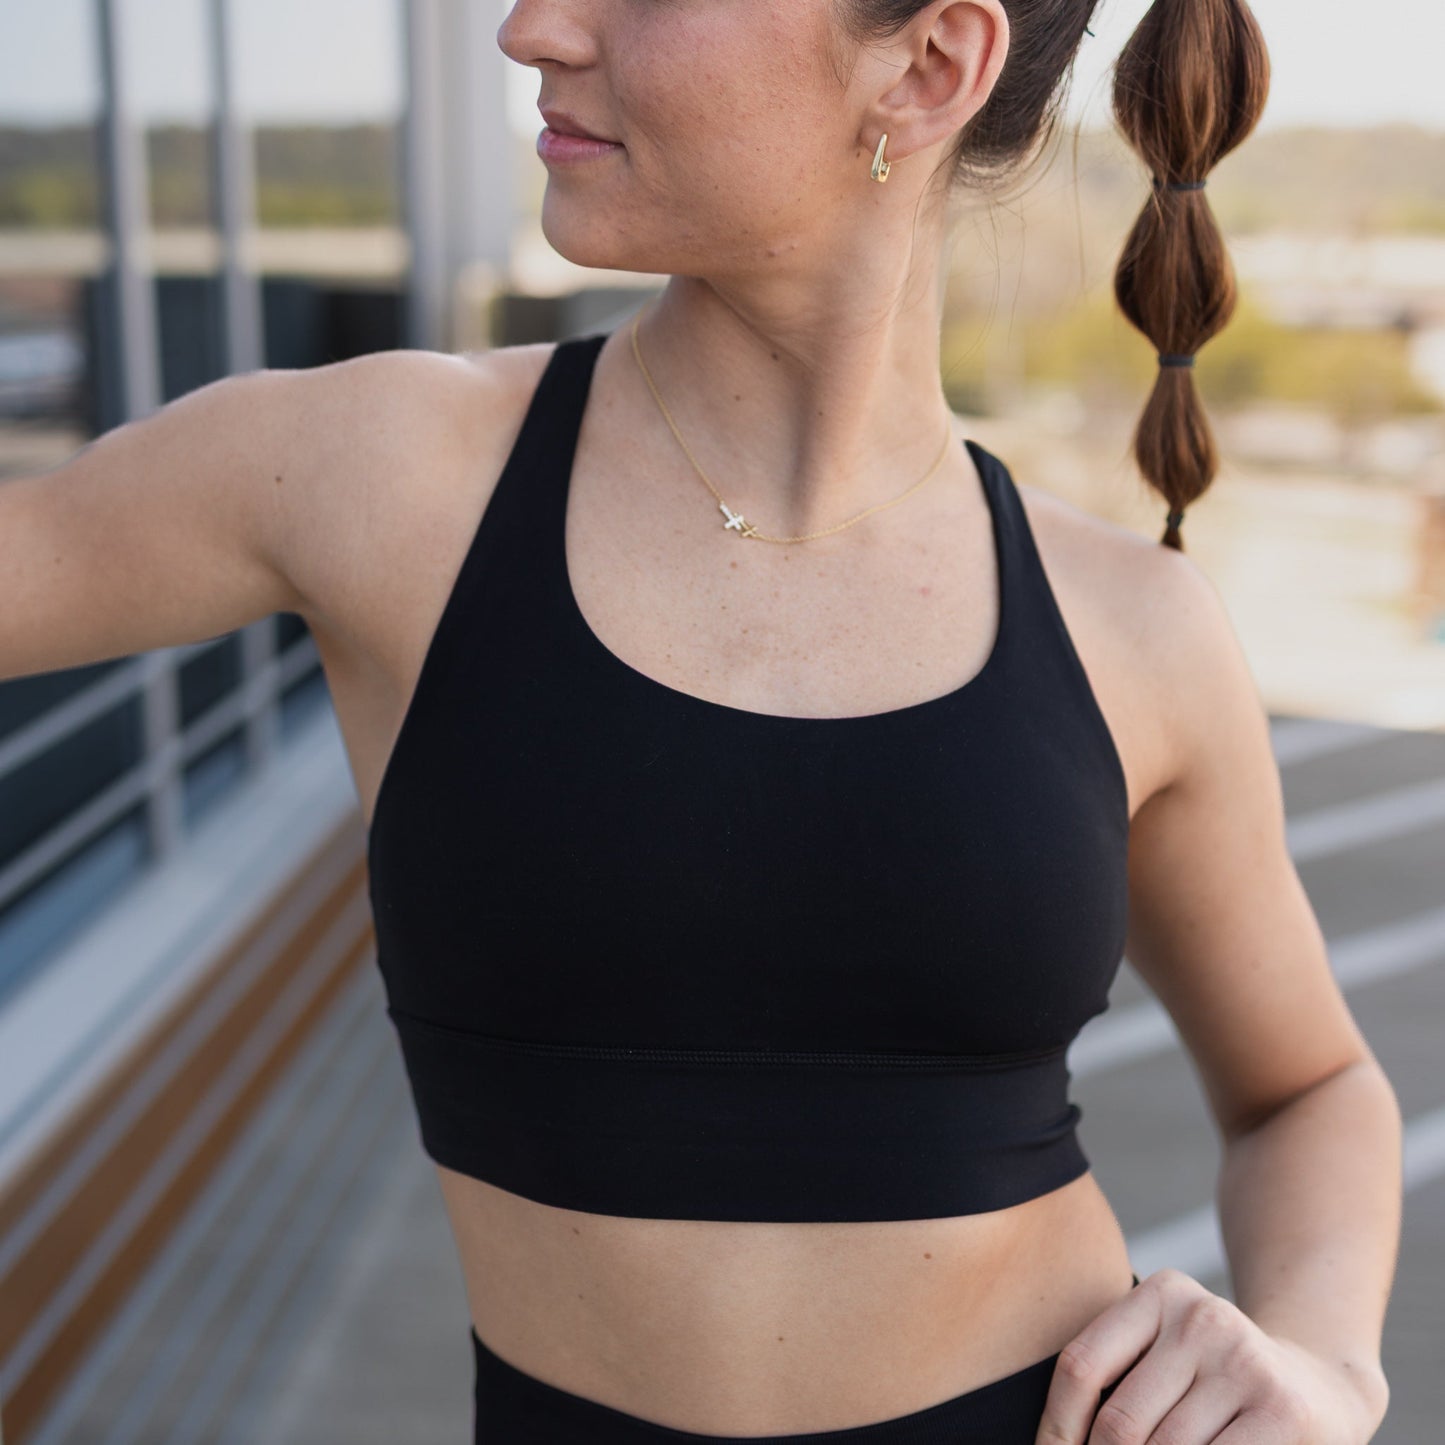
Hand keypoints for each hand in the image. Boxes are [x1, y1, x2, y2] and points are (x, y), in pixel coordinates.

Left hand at [1033, 1267, 1384, 1443]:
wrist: (1321, 1386)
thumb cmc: (1218, 1380)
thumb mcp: (1166, 1353)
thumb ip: (1116, 1381)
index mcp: (1161, 1294)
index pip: (1082, 1365)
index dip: (1056, 1428)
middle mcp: (1201, 1318)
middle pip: (1120, 1421)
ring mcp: (1244, 1362)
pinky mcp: (1280, 1410)